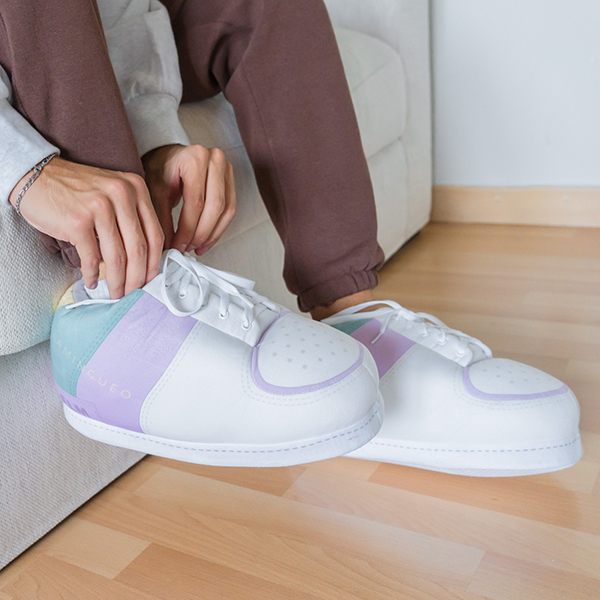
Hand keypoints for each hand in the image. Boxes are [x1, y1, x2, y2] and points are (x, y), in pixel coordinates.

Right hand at [9, 157, 163, 298]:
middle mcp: (121, 194)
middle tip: (134, 293)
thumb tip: (146, 259)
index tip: (151, 280)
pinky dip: (92, 274)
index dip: (155, 263)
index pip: (155, 234)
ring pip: (117, 257)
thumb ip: (132, 217)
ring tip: (115, 294)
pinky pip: (92, 258)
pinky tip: (91, 282)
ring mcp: (99, 207)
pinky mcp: (77, 222)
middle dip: (138, 278)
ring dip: (117, 282)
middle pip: (139, 249)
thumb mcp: (113, 192)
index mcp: (136, 188)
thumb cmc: (76, 190)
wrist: (34, 175)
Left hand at [142, 144, 235, 255]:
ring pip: (227, 210)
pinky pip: (231, 209)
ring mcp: (226, 168)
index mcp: (194, 158)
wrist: (168, 157)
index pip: (196, 202)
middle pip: (216, 206)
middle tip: (189, 248)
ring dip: (213, 234)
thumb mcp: (155, 192)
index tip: (179, 245)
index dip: (188, 229)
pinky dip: (219, 228)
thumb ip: (162, 219)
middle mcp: (214, 159)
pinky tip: (206, 239)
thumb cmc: (161, 169)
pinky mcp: (231, 180)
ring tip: (198, 247)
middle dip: (202, 233)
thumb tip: (170, 247)